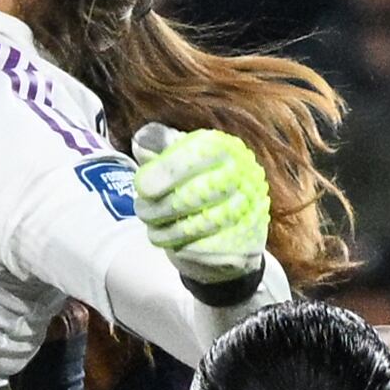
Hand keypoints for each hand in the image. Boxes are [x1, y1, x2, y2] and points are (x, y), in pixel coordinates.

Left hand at [133, 124, 270, 284]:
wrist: (227, 234)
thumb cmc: (193, 188)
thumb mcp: (176, 161)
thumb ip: (158, 148)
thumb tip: (141, 140)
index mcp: (226, 149)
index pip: (199, 154)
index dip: (167, 171)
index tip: (141, 187)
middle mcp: (244, 176)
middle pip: (196, 193)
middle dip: (160, 206)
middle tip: (142, 211)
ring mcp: (249, 211)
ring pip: (199, 225)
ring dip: (167, 231)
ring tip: (154, 228)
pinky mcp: (246, 245)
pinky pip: (206, 249)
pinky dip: (182, 248)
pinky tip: (174, 243)